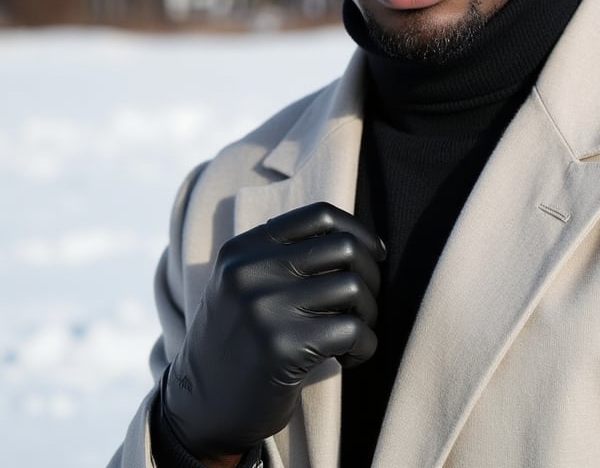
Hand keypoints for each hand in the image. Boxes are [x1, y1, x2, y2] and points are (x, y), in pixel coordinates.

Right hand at [162, 201, 384, 460]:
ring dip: (368, 313)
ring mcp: (264, 309)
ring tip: (355, 333)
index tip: (373, 254)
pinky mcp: (282, 348)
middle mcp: (250, 271)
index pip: (320, 215)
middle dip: (370, 275)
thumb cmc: (240, 342)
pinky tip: (349, 358)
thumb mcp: (246, 285)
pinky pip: (353, 331)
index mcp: (244, 249)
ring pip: (353, 286)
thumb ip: (287, 256)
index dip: (357, 230)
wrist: (200, 409)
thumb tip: (362, 240)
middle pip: (344, 247)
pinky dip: (365, 345)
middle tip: (365, 304)